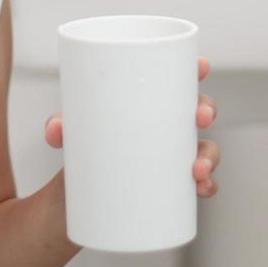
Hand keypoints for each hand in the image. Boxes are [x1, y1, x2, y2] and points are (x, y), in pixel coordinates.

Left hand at [45, 55, 219, 197]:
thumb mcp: (71, 136)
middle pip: (198, 110)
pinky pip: (200, 183)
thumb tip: (57, 128)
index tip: (201, 66)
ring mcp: (171, 157)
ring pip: (205, 148)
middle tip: (199, 117)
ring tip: (197, 168)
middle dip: (206, 109)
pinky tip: (203, 188)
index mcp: (148, 104)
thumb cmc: (82, 152)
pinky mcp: (171, 186)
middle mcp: (165, 127)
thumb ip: (60, 128)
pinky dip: (207, 185)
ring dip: (210, 155)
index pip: (177, 79)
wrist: (75, 200)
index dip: (195, 69)